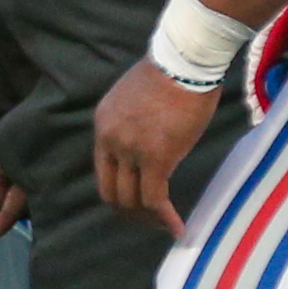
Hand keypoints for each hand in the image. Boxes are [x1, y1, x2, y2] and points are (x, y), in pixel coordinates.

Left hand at [91, 59, 214, 236]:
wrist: (184, 60)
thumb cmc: (170, 73)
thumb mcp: (135, 99)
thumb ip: (133, 124)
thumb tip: (148, 144)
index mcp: (103, 125)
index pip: (103, 171)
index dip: (119, 191)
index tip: (137, 201)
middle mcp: (110, 140)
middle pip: (111, 191)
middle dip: (129, 211)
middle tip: (150, 220)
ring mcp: (130, 150)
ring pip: (131, 200)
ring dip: (148, 218)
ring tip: (165, 226)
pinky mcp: (156, 158)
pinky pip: (155, 198)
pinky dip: (165, 218)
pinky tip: (177, 228)